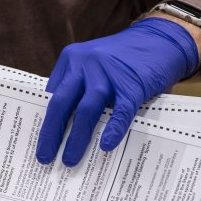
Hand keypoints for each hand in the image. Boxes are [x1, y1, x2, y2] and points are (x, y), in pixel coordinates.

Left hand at [36, 16, 198, 166]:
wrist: (159, 39)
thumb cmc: (122, 59)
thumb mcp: (93, 64)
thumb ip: (77, 85)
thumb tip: (63, 125)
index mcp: (72, 59)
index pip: (52, 95)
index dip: (45, 121)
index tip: (41, 142)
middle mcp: (86, 64)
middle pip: (61, 103)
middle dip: (51, 134)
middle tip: (44, 157)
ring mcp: (109, 74)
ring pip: (85, 110)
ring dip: (77, 139)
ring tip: (70, 160)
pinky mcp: (132, 85)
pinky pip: (120, 112)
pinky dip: (112, 130)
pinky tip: (105, 146)